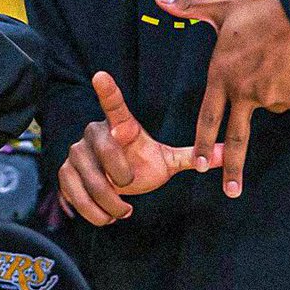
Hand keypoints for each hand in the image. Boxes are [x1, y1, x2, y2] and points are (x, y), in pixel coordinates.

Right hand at [58, 71, 223, 226]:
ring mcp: (77, 152)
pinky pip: (74, 194)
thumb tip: (224, 154)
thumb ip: (192, 156)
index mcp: (121, 127)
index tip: (101, 75)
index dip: (107, 91)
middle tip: (129, 188)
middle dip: (122, 179)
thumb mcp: (166, 161)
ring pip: (91, 180)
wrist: (114, 184)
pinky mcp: (64, 172)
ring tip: (120, 211)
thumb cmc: (140, 166)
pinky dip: (92, 211)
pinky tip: (104, 214)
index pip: (114, 106)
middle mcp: (95, 133)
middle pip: (107, 153)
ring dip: (109, 203)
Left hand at [155, 0, 289, 197]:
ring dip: (273, 88)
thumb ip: (190, 8)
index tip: (199, 167)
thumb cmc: (264, 7)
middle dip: (233, 168)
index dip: (204, 143)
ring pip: (269, 102)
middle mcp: (245, 91)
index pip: (208, 117)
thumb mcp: (224, 6)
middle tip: (231, 192)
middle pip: (237, 137)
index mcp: (223, 75)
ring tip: (278, 55)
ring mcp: (271, 96)